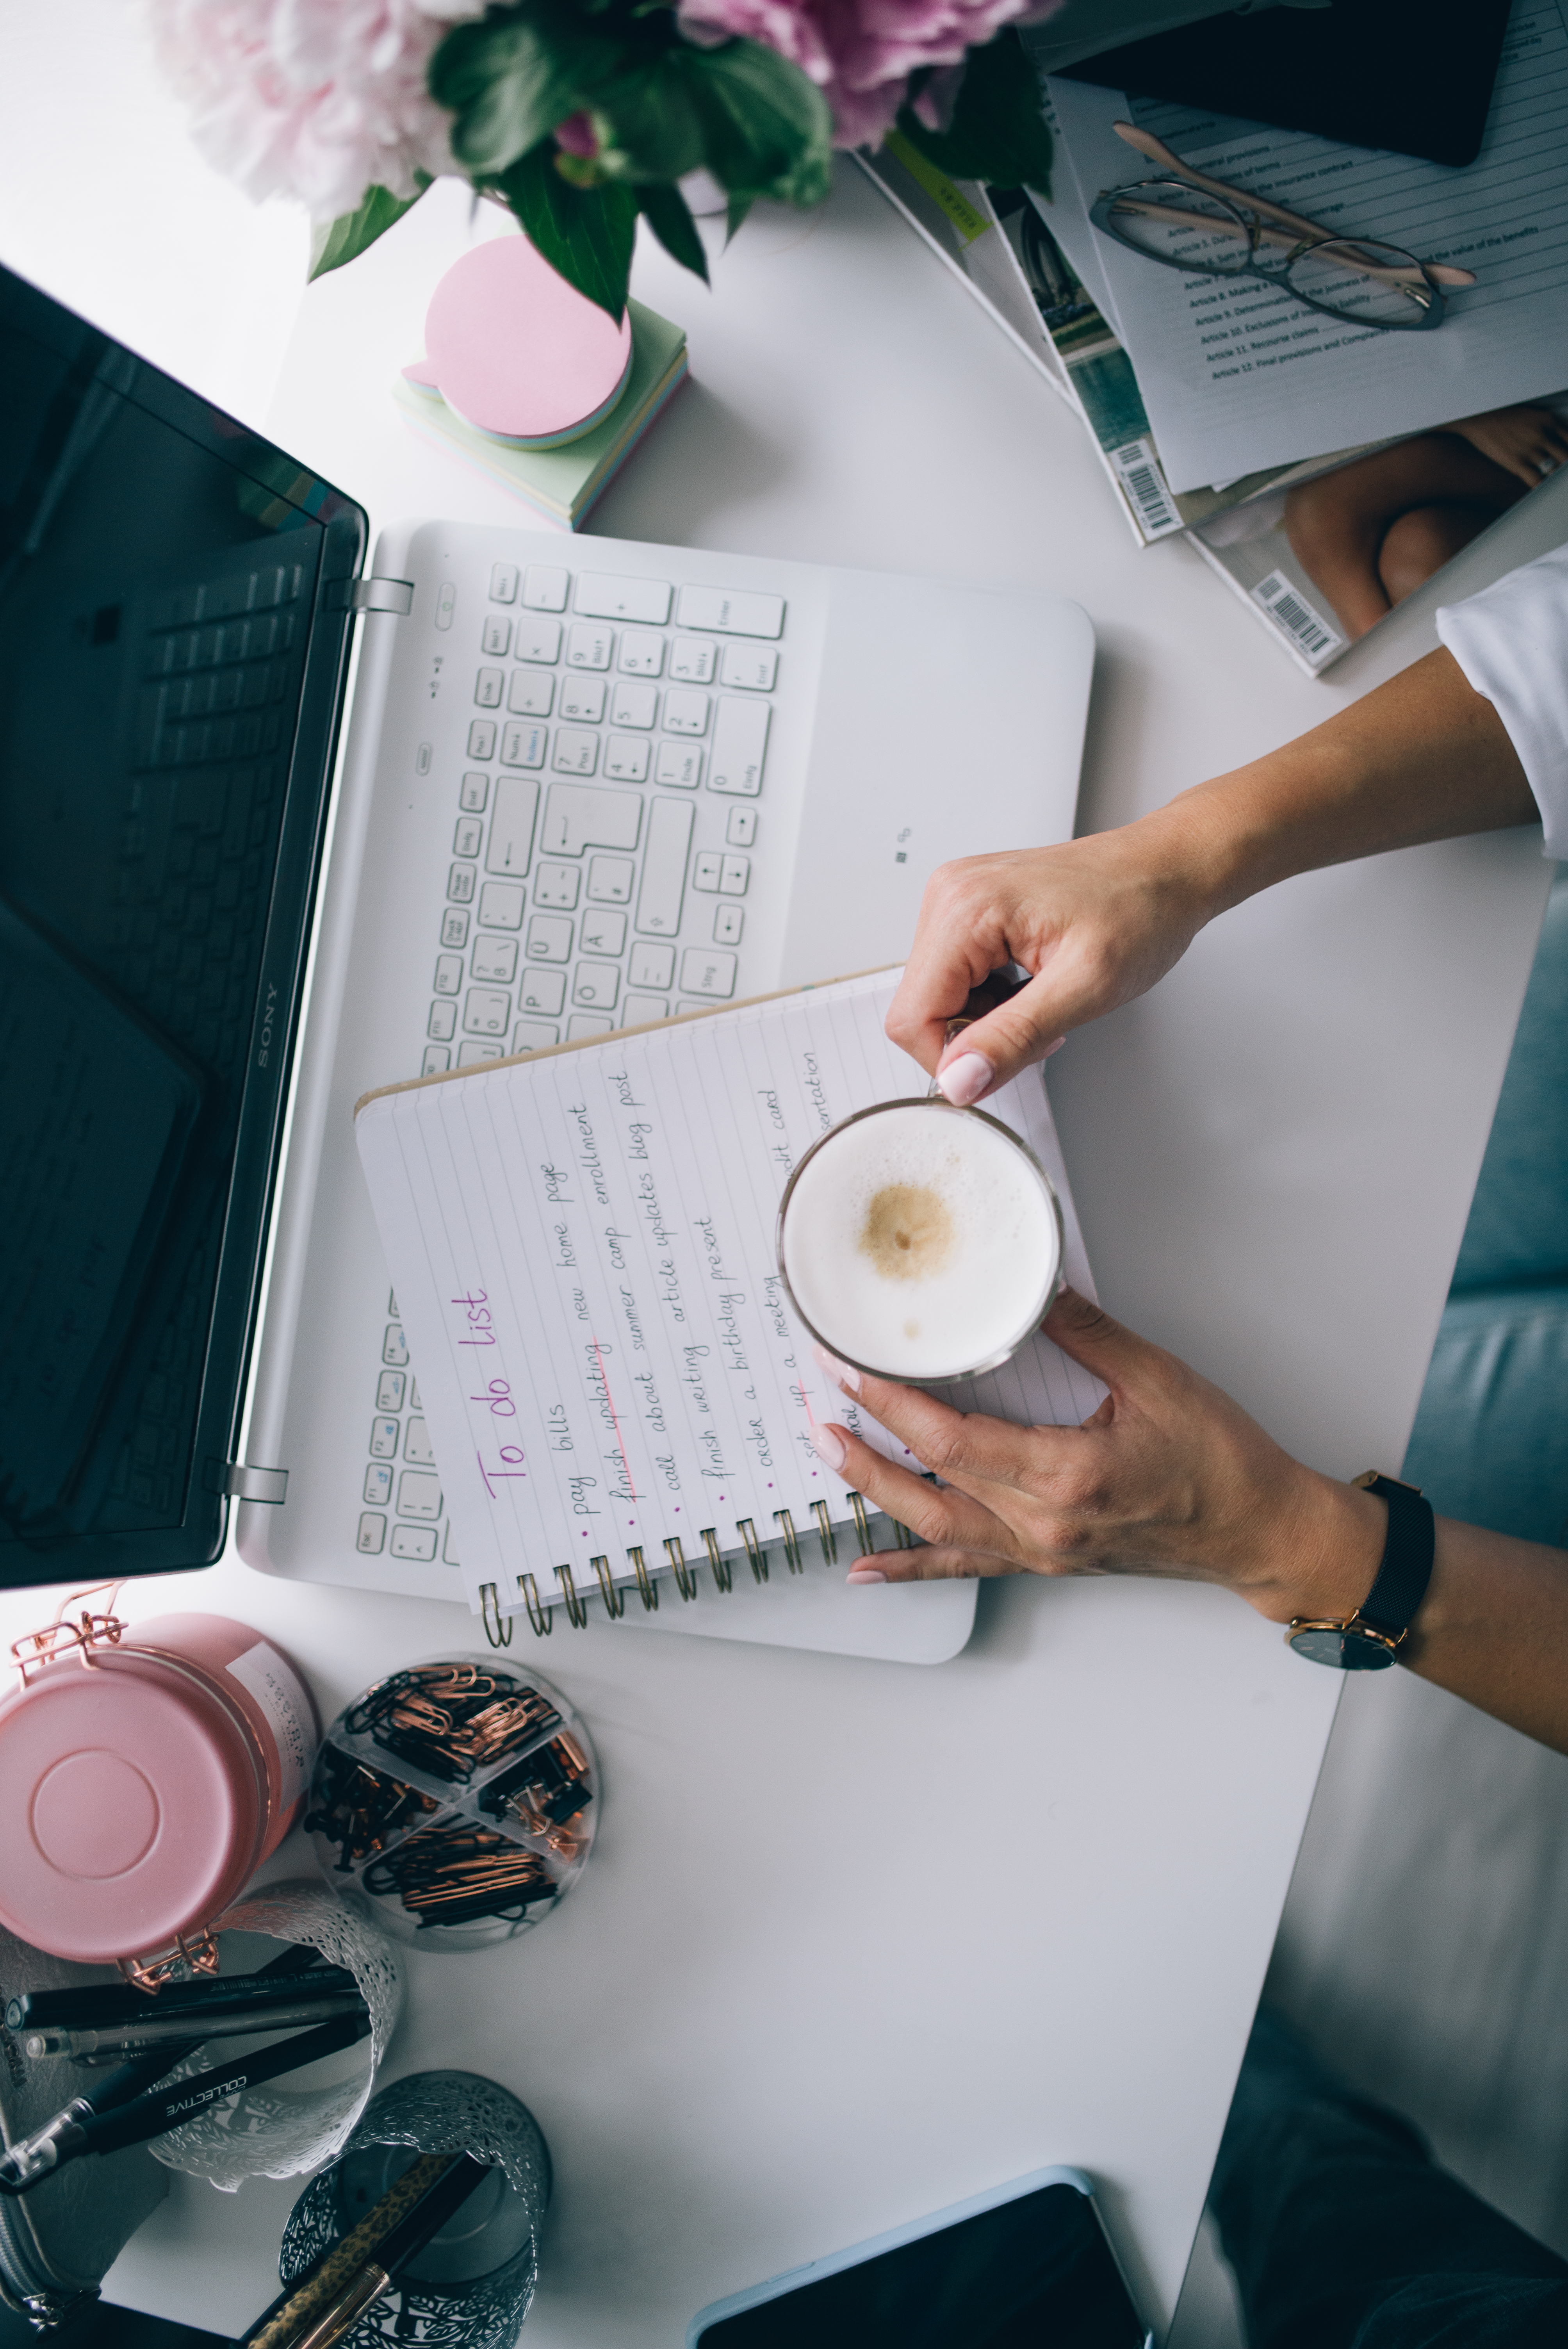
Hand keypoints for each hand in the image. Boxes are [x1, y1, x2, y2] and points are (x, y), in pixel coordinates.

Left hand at [808, 1289, 1384, 1623]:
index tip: (849, 1370)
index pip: (954, 1438)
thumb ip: (1085, 1331)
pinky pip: (964, 1568)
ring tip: (827, 1455)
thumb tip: (1035, 1283)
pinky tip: (865, 1570)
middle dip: (865, 1444)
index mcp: (1068, 1475)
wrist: (1259, 1530)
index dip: (893, 1404)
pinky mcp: (1046, 1562)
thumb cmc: (1222, 1462)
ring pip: (936, 1528)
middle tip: (816, 1405)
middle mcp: (1044, 1524)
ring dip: (874, 1492)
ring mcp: (1041, 1552)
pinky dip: (910, 1570)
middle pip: (930, 1485)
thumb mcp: (1158, 1379)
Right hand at [884, 820, 1220, 1105]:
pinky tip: (1034, 982)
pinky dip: (993, 997)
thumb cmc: (1141, 909)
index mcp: (965, 908)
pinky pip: (957, 977)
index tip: (1007, 1060)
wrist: (1170, 870)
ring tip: (1043, 997)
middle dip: (976, 1035)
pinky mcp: (972, 910)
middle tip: (1040, 1021)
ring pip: (939, 997)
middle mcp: (950, 896)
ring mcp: (958, 900)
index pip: (912, 1017)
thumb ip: (1014, 1037)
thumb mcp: (1085, 987)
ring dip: (987, 1017)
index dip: (953, 1059)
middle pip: (921, 1008)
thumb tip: (959, 1078)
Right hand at [1448, 404, 1567, 487]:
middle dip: (1564, 469)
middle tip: (1562, 477)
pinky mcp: (1517, 462)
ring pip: (1554, 471)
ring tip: (1555, 487)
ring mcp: (1531, 449)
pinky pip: (1537, 481)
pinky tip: (1543, 492)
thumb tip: (1554, 442)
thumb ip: (1546, 427)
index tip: (1565, 462)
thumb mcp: (1531, 414)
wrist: (1478, 417)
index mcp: (1549, 420)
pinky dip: (1542, 488)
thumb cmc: (1502, 415)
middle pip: (1566, 458)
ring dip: (1555, 480)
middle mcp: (1544, 434)